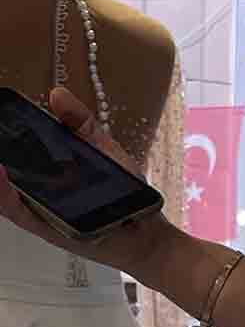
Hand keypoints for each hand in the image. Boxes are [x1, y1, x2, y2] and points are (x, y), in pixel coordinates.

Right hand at [0, 85, 171, 276]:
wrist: (149, 232)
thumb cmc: (124, 193)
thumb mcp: (100, 147)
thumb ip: (78, 121)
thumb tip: (55, 94)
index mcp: (46, 171)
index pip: (13, 152)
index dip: (0, 135)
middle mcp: (38, 192)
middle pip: (5, 174)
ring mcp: (41, 212)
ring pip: (4, 194)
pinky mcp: (48, 230)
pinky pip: (19, 213)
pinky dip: (4, 195)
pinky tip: (0, 175)